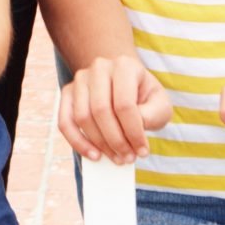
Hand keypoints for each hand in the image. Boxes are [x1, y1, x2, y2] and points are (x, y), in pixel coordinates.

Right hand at [57, 54, 172, 163]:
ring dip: (100, 144)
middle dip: (116, 141)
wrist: (125, 83)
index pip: (124, 104)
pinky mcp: (68, 92)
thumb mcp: (159, 104)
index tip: (143, 151)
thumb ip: (153, 114)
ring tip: (117, 158)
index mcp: (125, 65)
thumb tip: (135, 128)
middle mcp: (99, 67)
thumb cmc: (144, 97)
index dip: (133, 132)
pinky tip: (94, 155)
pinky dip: (77, 142)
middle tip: (128, 158)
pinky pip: (65, 121)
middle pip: (101, 111)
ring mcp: (81, 78)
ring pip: (83, 117)